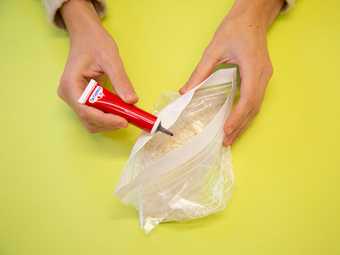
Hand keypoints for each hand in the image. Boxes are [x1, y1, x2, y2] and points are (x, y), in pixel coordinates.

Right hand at [57, 0, 137, 132]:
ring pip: (92, 121)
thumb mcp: (111, 59)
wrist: (86, 34)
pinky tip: (120, 109)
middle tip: (130, 117)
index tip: (124, 121)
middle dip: (109, 122)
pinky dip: (108, 115)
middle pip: (89, 120)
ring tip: (127, 113)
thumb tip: (131, 101)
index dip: (106, 120)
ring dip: (109, 121)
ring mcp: (74, 98)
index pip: (86, 111)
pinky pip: (95, 114)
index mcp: (71, 85)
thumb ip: (121, 81)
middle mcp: (69, 95)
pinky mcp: (82, 99)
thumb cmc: (94, 42)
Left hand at [180, 0, 283, 145]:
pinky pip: (256, 99)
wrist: (252, 16)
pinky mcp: (262, 76)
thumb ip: (200, 72)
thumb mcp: (213, 50)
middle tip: (226, 141)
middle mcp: (263, 75)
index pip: (248, 99)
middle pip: (254, 107)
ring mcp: (265, 76)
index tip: (226, 130)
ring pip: (257, 106)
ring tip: (231, 136)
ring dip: (244, 122)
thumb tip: (185, 91)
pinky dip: (246, 112)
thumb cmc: (235, 28)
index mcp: (254, 68)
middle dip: (240, 126)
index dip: (238, 117)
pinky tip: (237, 120)